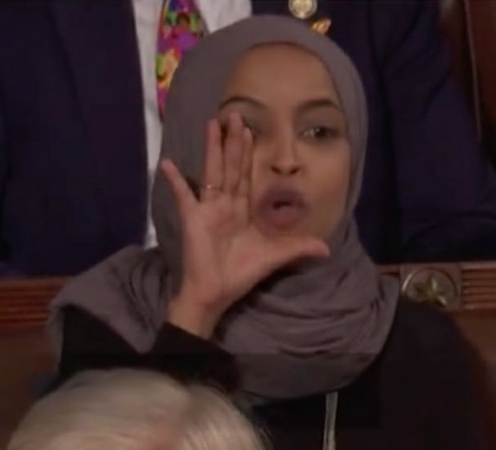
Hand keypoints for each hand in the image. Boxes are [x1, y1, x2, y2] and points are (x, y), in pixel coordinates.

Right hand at [161, 113, 329, 337]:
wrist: (216, 293)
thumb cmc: (241, 274)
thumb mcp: (275, 257)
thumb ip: (298, 248)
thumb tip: (327, 248)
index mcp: (241, 210)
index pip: (246, 174)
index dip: (248, 152)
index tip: (249, 129)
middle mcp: (225, 204)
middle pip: (230, 166)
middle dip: (232, 141)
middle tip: (232, 114)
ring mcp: (207, 209)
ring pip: (213, 172)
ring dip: (212, 149)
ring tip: (212, 124)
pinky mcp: (193, 218)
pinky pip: (184, 196)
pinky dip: (175, 181)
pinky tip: (167, 163)